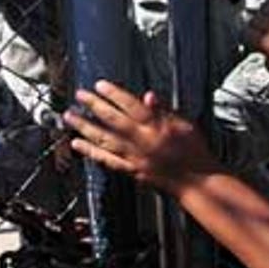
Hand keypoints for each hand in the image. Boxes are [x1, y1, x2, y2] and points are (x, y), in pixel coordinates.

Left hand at [64, 81, 218, 192]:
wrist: (198, 182)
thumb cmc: (196, 153)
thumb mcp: (187, 125)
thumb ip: (165, 111)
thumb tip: (149, 96)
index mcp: (158, 127)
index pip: (132, 106)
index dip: (114, 94)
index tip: (100, 85)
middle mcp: (143, 141)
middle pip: (114, 120)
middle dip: (94, 106)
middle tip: (79, 96)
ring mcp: (135, 157)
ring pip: (105, 139)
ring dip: (85, 127)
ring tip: (70, 116)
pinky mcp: (132, 170)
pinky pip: (107, 160)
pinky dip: (91, 152)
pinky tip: (78, 144)